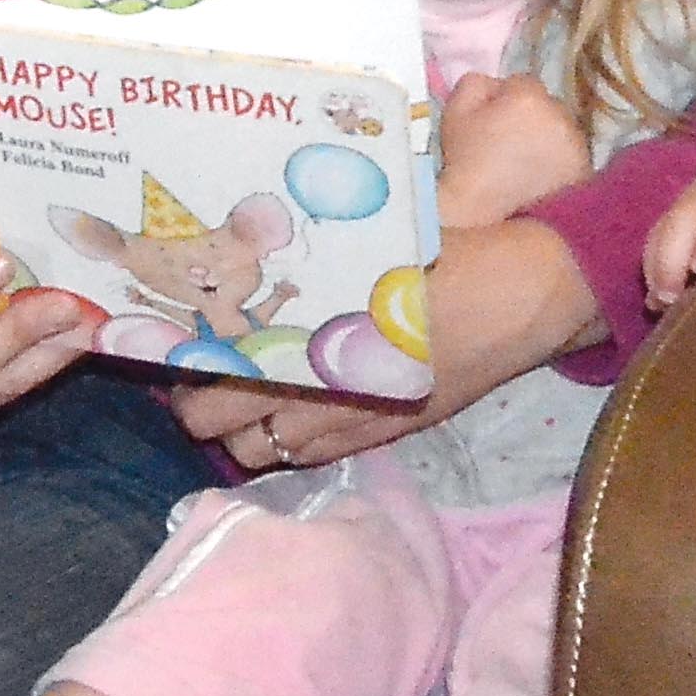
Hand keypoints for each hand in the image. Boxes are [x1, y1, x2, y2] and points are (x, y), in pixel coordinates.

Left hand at [168, 215, 604, 470]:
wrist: (525, 292)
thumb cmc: (446, 251)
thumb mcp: (365, 241)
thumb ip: (303, 258)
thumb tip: (238, 239)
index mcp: (305, 334)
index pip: (210, 368)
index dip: (179, 361)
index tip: (169, 340)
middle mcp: (318, 390)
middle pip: (215, 422)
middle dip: (195, 400)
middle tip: (196, 367)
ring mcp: (350, 420)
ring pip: (258, 451)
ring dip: (238, 427)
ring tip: (236, 392)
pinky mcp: (382, 433)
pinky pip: (308, 457)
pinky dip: (286, 441)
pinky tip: (289, 410)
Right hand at [434, 72, 593, 229]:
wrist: (480, 213)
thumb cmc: (465, 161)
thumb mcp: (455, 110)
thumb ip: (477, 83)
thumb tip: (497, 84)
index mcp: (529, 97)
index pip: (522, 83)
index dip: (505, 101)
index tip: (494, 122)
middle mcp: (561, 116)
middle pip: (548, 106)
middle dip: (533, 117)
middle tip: (511, 142)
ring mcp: (577, 146)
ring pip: (563, 130)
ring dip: (549, 139)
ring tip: (527, 163)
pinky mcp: (585, 172)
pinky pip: (572, 156)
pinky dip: (560, 162)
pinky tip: (541, 177)